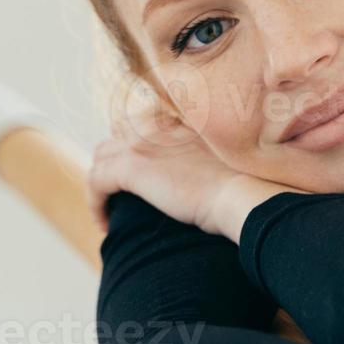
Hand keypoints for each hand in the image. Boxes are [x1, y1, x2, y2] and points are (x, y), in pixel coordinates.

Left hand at [87, 105, 300, 238]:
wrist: (243, 194)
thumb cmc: (247, 186)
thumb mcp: (232, 163)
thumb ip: (214, 159)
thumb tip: (217, 177)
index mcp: (181, 121)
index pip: (145, 123)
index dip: (137, 147)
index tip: (143, 176)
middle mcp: (158, 124)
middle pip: (117, 136)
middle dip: (113, 162)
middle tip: (120, 193)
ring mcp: (143, 143)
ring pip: (102, 157)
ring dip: (101, 183)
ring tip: (109, 209)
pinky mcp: (132, 166)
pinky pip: (96, 180)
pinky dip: (95, 202)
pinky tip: (105, 222)